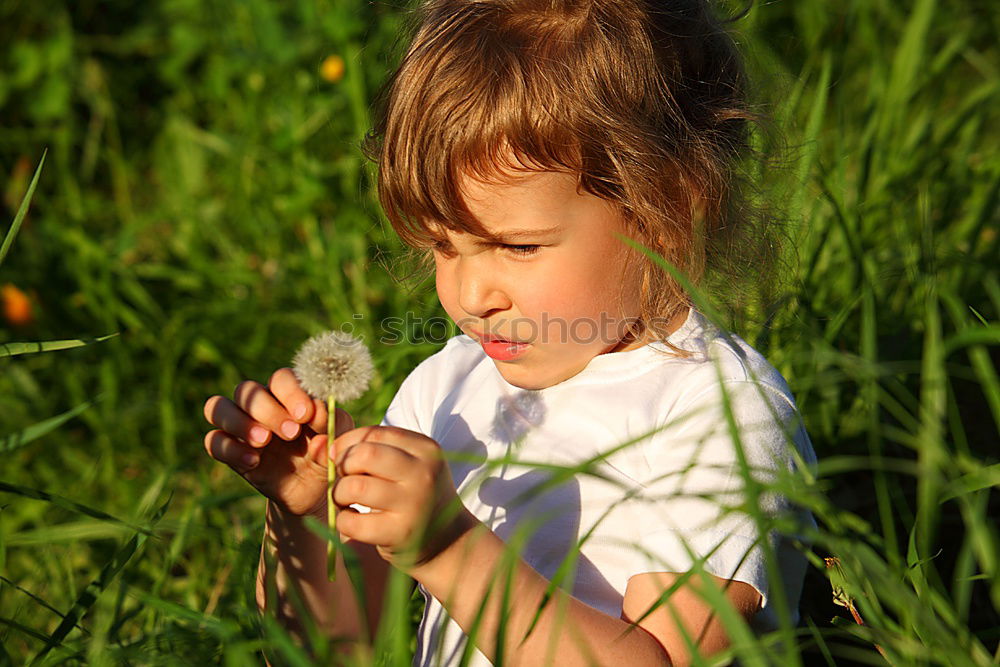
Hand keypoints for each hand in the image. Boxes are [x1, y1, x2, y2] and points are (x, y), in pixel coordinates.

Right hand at [203, 368, 352, 515]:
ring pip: (217, 407)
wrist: (314, 490)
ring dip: (239, 422)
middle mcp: (261, 404)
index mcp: (289, 394)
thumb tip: (317, 413)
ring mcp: (241, 426)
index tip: (305, 414)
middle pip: (246, 389)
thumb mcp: (338, 438)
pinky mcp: (230, 451)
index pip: (281, 378)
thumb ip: (332, 423)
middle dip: (268, 410)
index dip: (290, 392)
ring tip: (264, 442)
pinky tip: (254, 462)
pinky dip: (231, 449)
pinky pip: (214, 441)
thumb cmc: (326, 453)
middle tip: (291, 433)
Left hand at [331, 426, 476, 569]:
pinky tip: (351, 520)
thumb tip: (329, 447)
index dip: (347, 443)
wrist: (447, 540)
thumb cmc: (416, 495)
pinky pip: (353, 521)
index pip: (374, 433)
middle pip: (364, 455)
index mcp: (426, 449)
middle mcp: (423, 473)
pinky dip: (342, 520)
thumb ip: (379, 448)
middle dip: (343, 466)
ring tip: (345, 500)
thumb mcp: (411, 464)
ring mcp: (413, 504)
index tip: (338, 457)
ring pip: (355, 486)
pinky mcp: (400, 533)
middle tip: (343, 479)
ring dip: (339, 494)